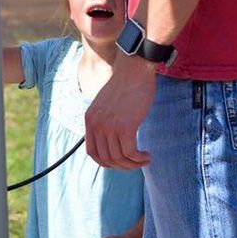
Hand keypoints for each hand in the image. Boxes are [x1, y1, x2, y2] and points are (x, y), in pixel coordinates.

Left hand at [85, 53, 155, 169]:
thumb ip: (105, 120)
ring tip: (144, 159)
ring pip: (119, 159)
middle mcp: (96, 124)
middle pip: (106, 159)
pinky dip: (139, 159)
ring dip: (133, 164)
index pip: (92, 152)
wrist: (134, 71)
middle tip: (135, 162)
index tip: (120, 162)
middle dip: (122, 166)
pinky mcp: (125, 127)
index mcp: (90, 119)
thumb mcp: (106, 104)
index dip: (106, 162)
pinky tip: (147, 155)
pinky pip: (130, 154)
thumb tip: (112, 142)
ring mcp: (109, 126)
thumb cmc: (125, 86)